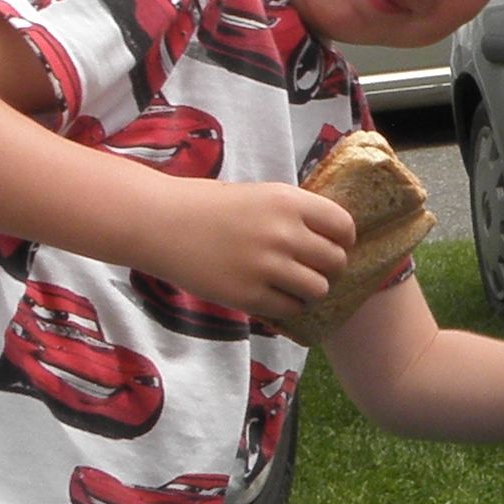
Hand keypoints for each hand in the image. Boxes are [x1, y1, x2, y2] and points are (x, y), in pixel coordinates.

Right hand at [133, 177, 358, 325]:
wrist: (160, 224)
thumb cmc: (208, 206)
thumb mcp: (259, 195)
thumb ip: (294, 213)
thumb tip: (331, 237)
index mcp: (288, 201)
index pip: (343, 226)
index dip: (343, 239)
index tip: (334, 245)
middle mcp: (283, 233)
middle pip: (335, 261)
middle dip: (328, 267)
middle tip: (312, 269)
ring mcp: (266, 266)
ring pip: (318, 289)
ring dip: (310, 290)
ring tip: (293, 285)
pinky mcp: (248, 295)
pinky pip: (290, 309)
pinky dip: (288, 306)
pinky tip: (274, 295)